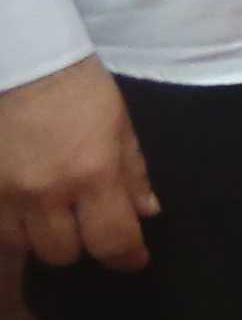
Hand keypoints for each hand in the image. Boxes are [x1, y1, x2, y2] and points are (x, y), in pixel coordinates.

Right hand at [0, 56, 156, 269]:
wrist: (20, 60)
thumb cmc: (76, 86)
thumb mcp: (119, 123)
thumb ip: (133, 172)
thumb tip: (148, 212)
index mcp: (91, 173)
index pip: (112, 239)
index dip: (126, 257)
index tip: (133, 259)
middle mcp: (45, 192)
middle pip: (62, 253)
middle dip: (81, 245)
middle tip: (87, 226)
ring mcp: (4, 194)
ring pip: (23, 247)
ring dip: (41, 237)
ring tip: (52, 215)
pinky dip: (12, 226)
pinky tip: (23, 208)